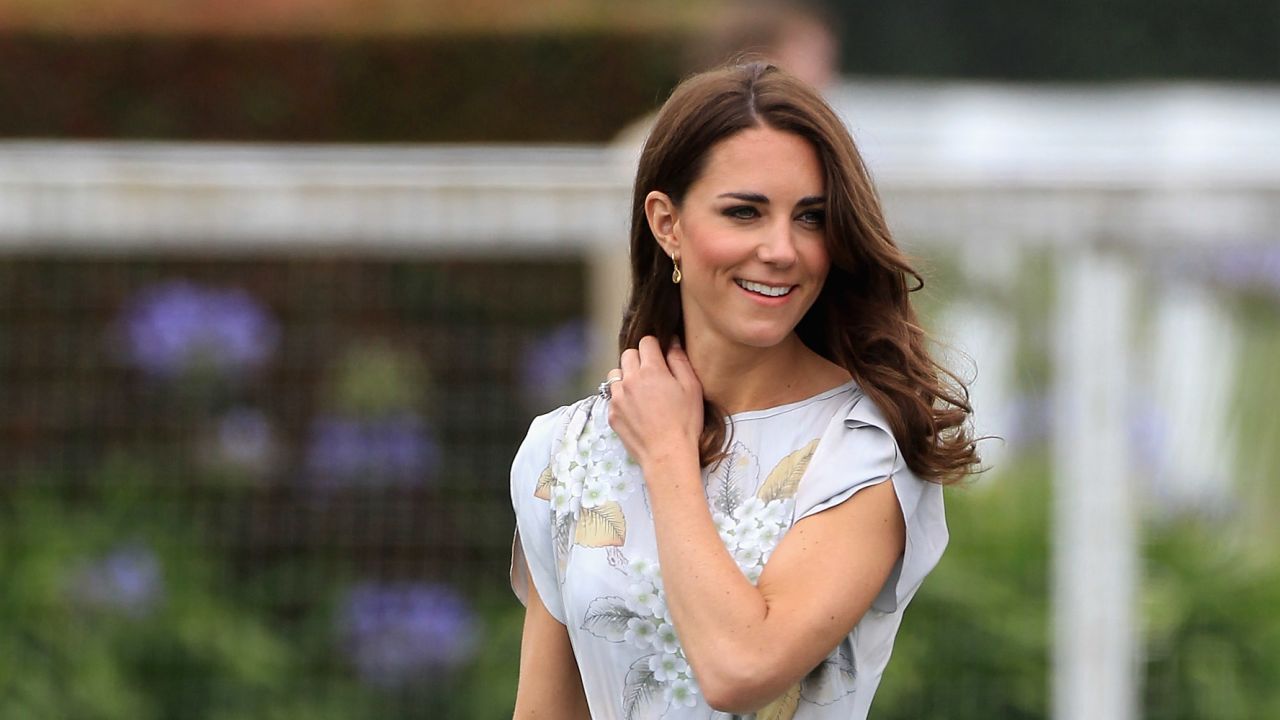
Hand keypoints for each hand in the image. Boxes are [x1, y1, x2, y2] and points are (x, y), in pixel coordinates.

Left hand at [605, 336, 702, 469]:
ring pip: (616, 374)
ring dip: (627, 377)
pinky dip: (622, 397)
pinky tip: (636, 410)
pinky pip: (612, 396)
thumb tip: (672, 342)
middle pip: (628, 355)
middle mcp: (630, 380)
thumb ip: (680, 361)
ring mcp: (617, 397)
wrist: (667, 455)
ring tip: (641, 392)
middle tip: (653, 375)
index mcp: (651, 370)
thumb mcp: (692, 388)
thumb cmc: (685, 422)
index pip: (646, 342)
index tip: (661, 357)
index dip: (656, 347)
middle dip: (640, 359)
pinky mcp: (611, 413)